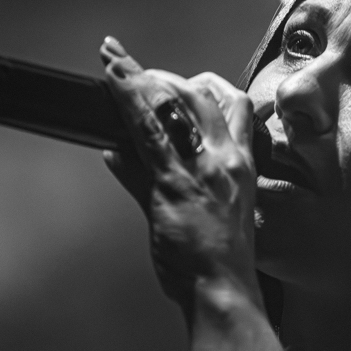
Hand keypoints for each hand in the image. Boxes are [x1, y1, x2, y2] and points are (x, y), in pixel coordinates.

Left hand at [98, 37, 260, 309]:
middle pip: (198, 94)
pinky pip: (147, 136)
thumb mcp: (209, 212)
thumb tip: (116, 154)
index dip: (203, 82)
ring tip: (110, 59)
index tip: (175, 75)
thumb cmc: (218, 261)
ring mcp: (199, 170)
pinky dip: (127, 106)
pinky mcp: (172, 184)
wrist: (224, 292)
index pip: (235, 104)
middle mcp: (224, 159)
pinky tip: (110, 90)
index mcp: (241, 165)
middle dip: (161, 74)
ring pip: (168, 107)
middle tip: (127, 64)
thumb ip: (158, 178)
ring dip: (134, 78)